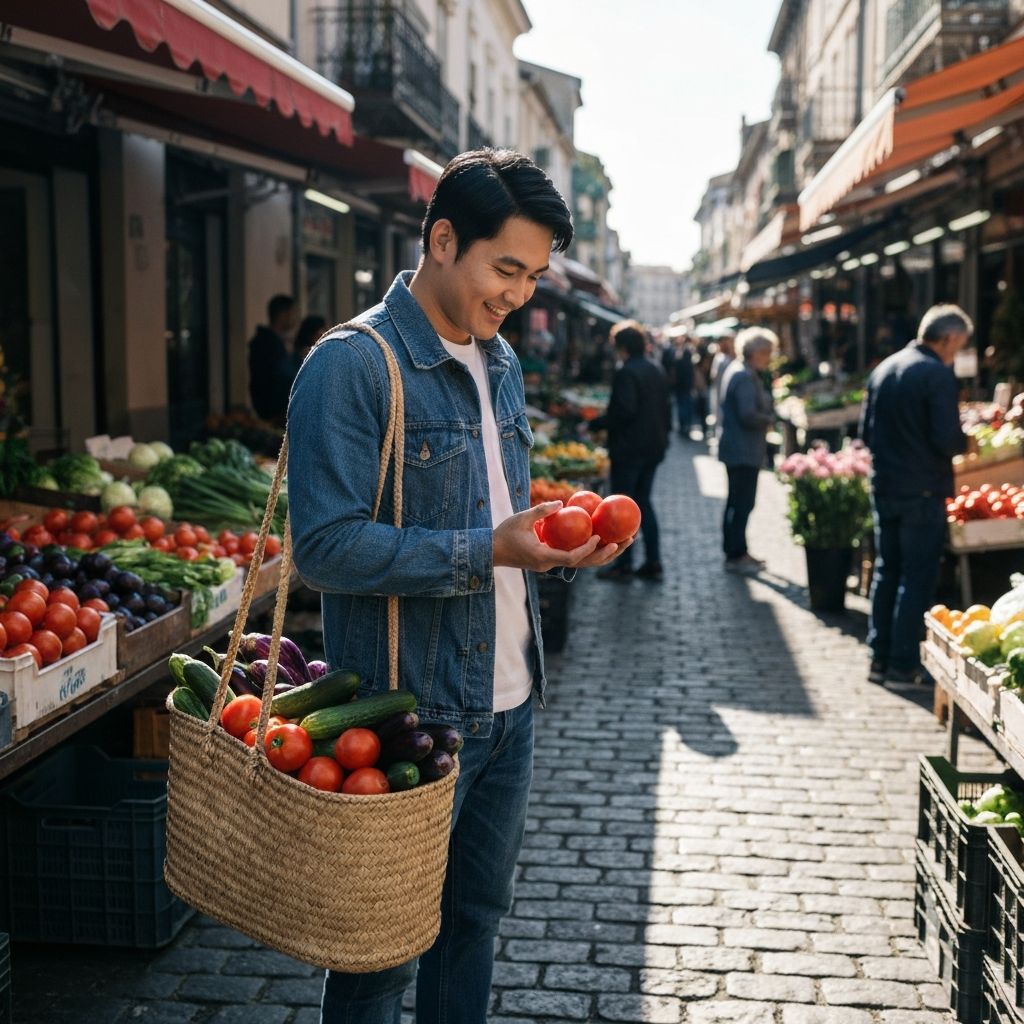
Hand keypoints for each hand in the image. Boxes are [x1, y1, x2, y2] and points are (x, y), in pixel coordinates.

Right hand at [493, 502, 622, 571]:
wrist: (490, 551)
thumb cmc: (504, 534)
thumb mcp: (521, 518)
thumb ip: (541, 511)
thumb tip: (562, 502)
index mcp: (543, 557)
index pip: (570, 558)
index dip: (586, 550)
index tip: (598, 537)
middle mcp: (550, 565)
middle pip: (584, 564)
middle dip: (607, 554)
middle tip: (626, 541)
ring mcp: (551, 564)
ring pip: (582, 563)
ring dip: (603, 554)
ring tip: (623, 541)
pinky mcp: (551, 560)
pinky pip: (574, 557)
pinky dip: (590, 551)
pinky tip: (602, 539)